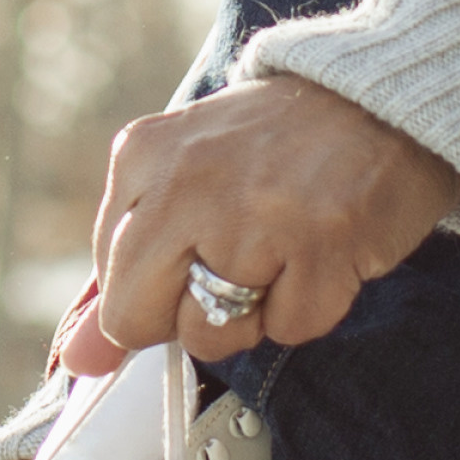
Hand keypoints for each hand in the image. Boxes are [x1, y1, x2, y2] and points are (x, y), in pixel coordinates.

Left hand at [62, 75, 459, 370]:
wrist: (382, 98)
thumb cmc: (280, 145)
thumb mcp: (184, 179)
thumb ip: (125, 270)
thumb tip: (77, 361)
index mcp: (142, 156)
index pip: (110, 285)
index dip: (160, 291)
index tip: (202, 255)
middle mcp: (186, 183)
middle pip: (139, 319)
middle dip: (187, 318)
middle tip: (238, 268)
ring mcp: (253, 215)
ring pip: (214, 338)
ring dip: (256, 314)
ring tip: (288, 250)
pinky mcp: (320, 243)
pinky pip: (290, 330)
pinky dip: (312, 305)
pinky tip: (325, 251)